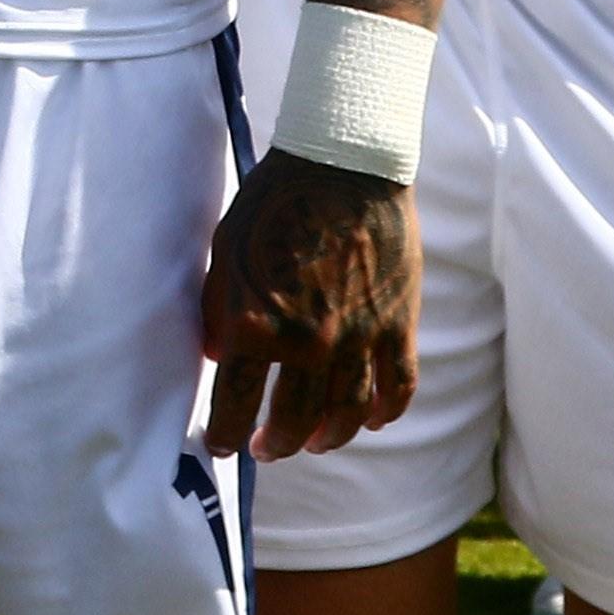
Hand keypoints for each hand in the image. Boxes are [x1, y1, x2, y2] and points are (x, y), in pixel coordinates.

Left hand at [201, 150, 419, 457]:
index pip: (234, 400)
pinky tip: (372, 423)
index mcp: (256, 323)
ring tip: (313, 444)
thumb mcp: (225, 251)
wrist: (342, 165)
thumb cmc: (273, 202)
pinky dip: (386, 413)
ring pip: (346, 415)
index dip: (225, 432)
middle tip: (265, 448)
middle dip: (274, 443)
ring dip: (327, 439)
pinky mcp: (398, 325)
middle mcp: (308, 342)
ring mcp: (359, 337)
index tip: (221, 445)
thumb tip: (214, 353)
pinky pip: (398, 387)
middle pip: (292, 419)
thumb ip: (217, 308)